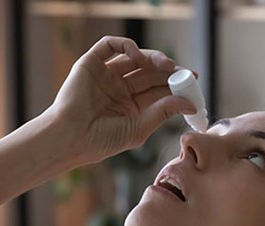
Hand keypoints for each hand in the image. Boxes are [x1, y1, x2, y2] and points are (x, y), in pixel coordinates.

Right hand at [45, 36, 195, 167]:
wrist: (71, 138)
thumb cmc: (101, 141)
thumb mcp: (139, 128)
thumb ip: (163, 112)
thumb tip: (190, 104)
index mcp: (131, 106)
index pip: (158, 90)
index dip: (176, 84)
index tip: (193, 81)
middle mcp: (119, 88)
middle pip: (149, 72)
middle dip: (168, 70)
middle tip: (184, 72)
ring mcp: (106, 75)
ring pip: (134, 58)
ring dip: (153, 58)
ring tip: (166, 66)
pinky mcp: (91, 63)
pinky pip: (110, 46)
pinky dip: (127, 46)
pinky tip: (139, 57)